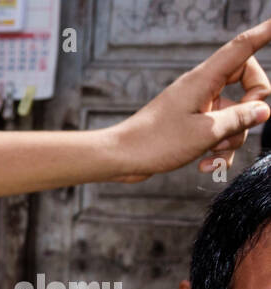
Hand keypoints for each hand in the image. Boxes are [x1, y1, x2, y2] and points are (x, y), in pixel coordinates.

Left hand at [111, 20, 270, 180]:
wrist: (120, 159)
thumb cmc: (155, 142)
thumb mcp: (205, 133)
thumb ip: (239, 119)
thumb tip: (264, 110)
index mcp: (205, 79)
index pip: (242, 48)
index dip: (264, 34)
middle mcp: (202, 88)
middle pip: (247, 84)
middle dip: (251, 109)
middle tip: (240, 127)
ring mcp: (197, 106)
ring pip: (233, 115)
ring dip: (231, 138)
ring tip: (211, 155)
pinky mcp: (191, 125)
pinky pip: (217, 132)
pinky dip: (217, 150)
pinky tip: (205, 166)